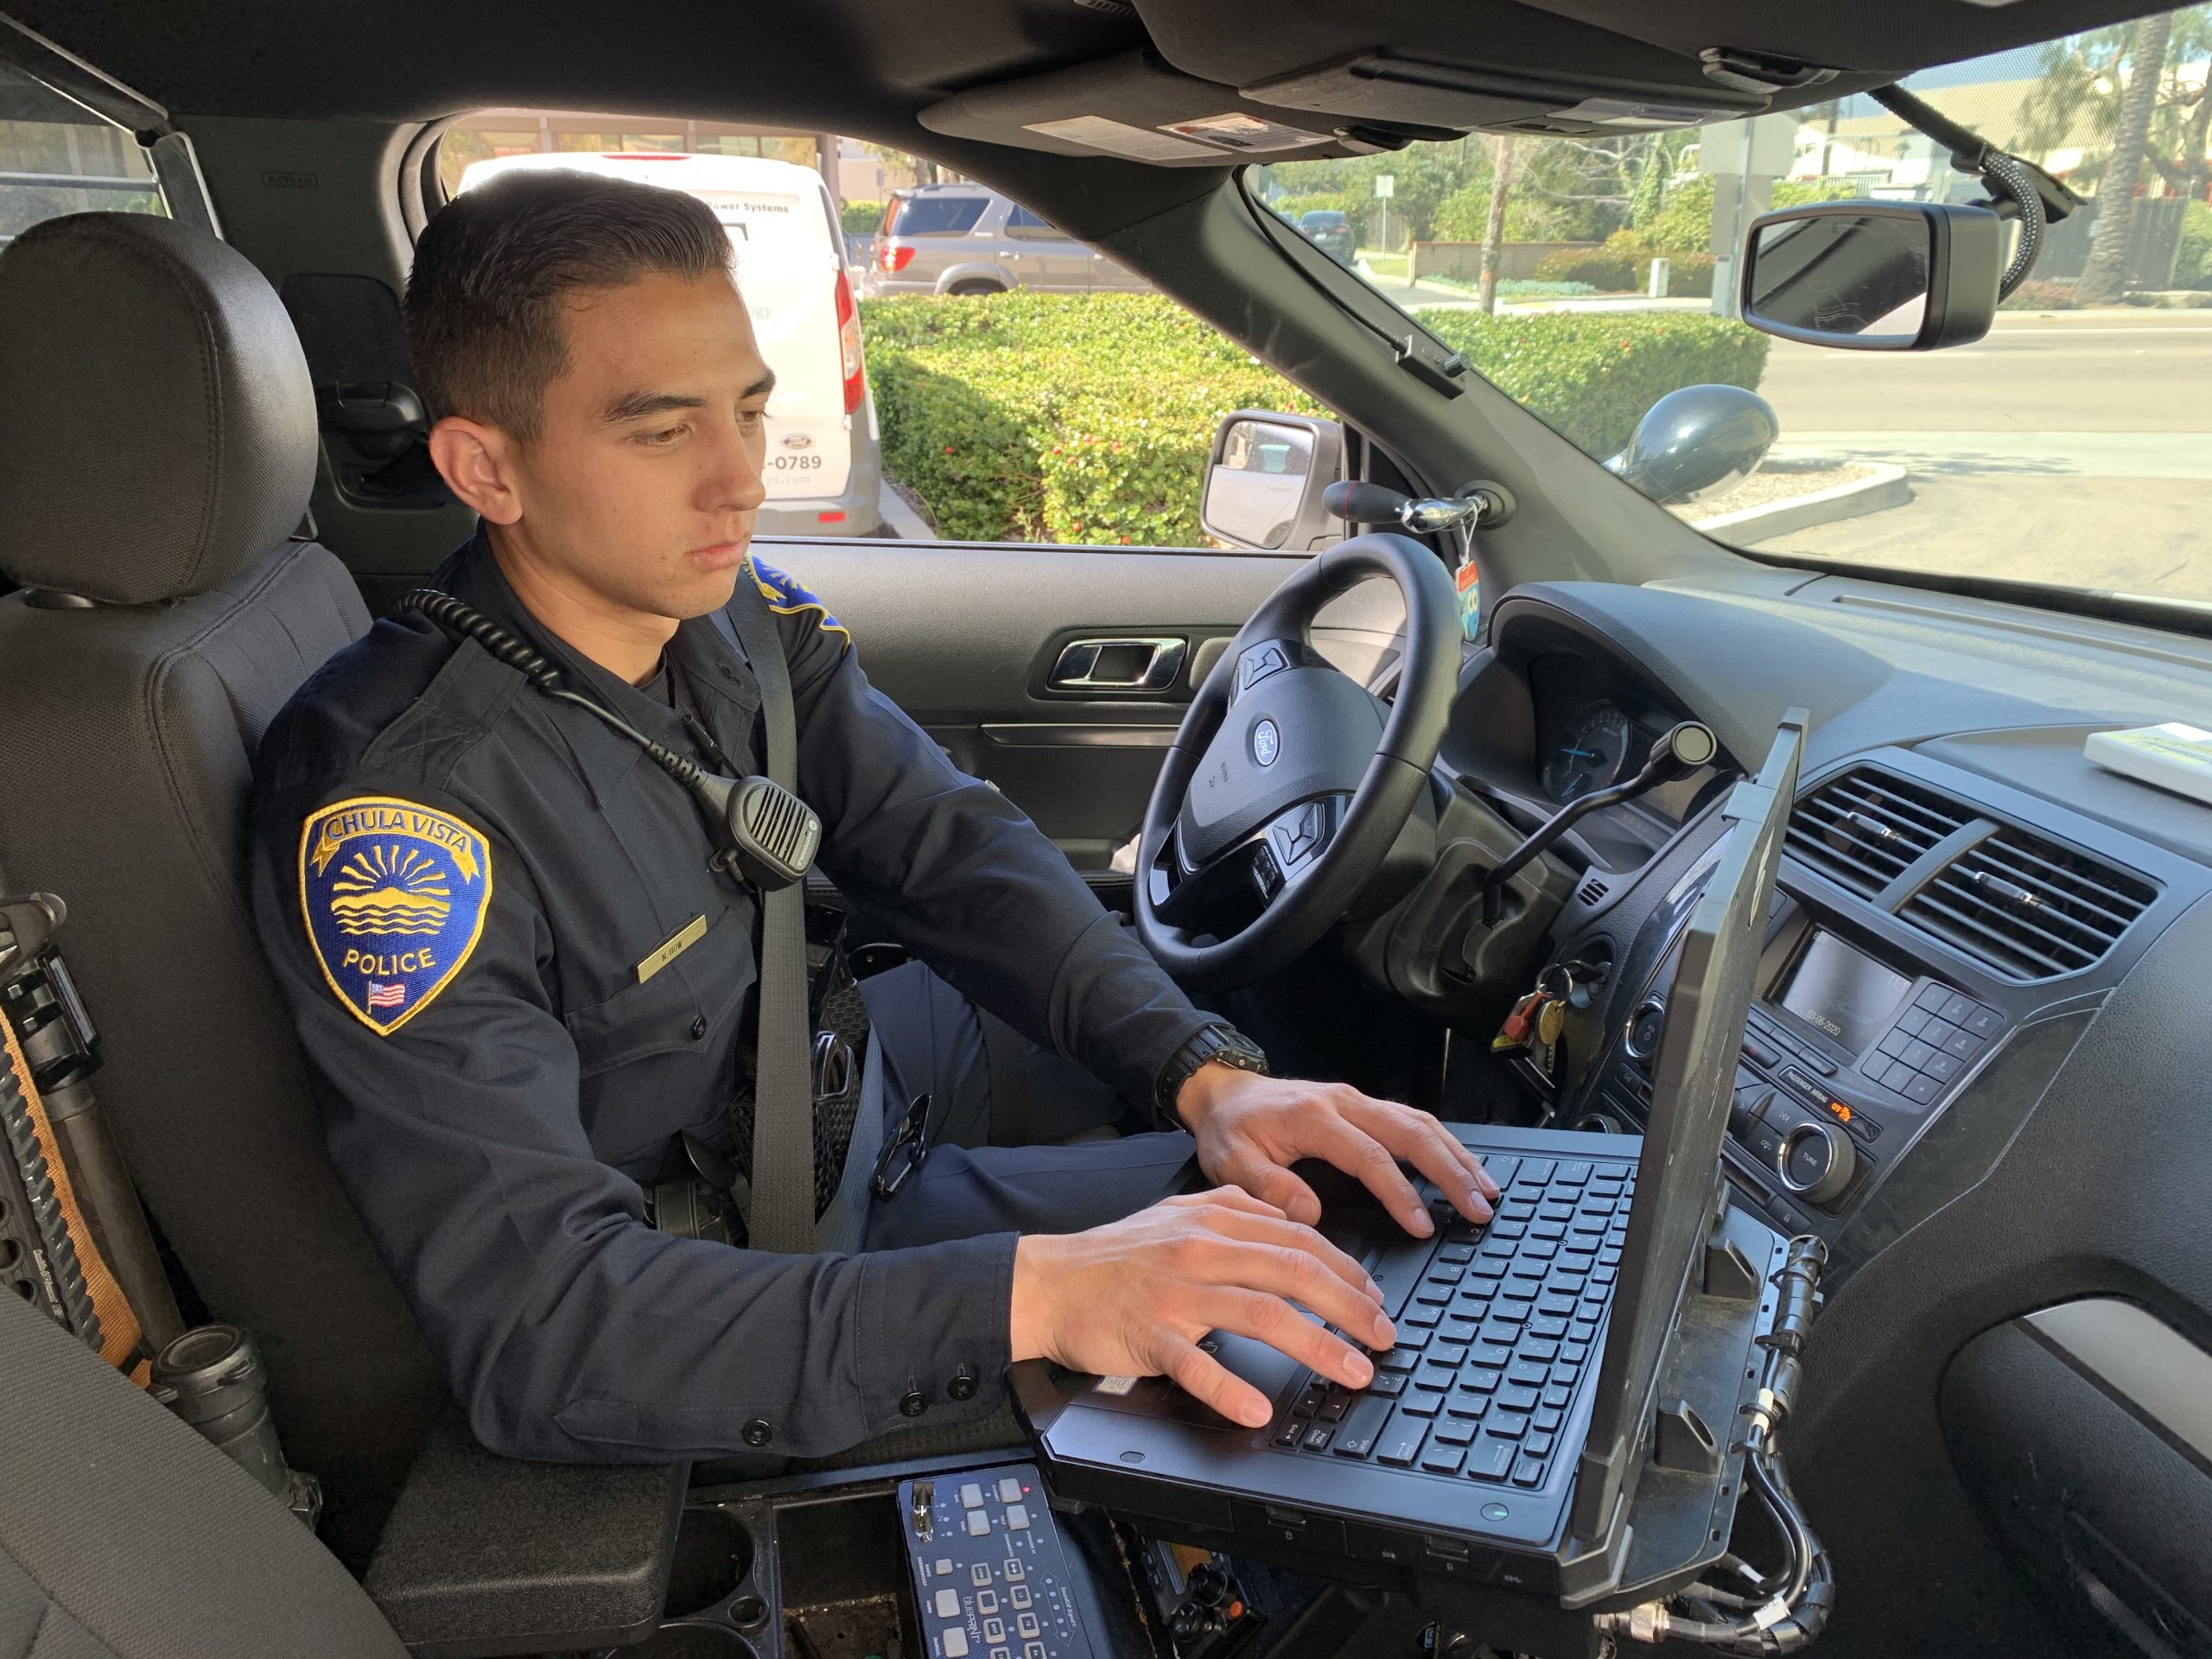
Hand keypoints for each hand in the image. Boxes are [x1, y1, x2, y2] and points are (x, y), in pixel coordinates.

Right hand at [1007, 1187, 1393, 1427]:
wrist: (1049, 1281)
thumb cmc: (1115, 1256)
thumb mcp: (1178, 1214)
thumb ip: (1234, 1211)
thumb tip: (1291, 1219)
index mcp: (1213, 1223)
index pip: (1297, 1240)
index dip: (1346, 1270)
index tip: (1377, 1299)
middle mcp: (1200, 1252)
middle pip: (1292, 1272)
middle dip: (1349, 1305)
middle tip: (1384, 1336)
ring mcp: (1175, 1294)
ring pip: (1259, 1313)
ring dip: (1316, 1344)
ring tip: (1352, 1370)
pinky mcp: (1149, 1334)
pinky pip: (1193, 1364)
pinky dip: (1228, 1387)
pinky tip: (1257, 1409)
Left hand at [1175, 1066, 1498, 1238]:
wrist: (1223, 1092)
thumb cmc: (1230, 1130)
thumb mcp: (1230, 1162)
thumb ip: (1266, 1187)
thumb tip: (1309, 1214)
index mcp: (1313, 1118)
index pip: (1369, 1156)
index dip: (1399, 1192)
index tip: (1422, 1226)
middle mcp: (1343, 1102)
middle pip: (1410, 1132)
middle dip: (1450, 1171)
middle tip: (1478, 1209)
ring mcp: (1357, 1101)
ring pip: (1420, 1123)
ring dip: (1456, 1156)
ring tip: (1486, 1191)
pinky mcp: (1363, 1106)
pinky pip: (1413, 1121)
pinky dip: (1444, 1144)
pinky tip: (1463, 1167)